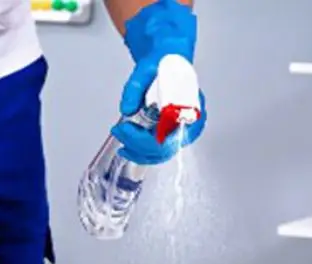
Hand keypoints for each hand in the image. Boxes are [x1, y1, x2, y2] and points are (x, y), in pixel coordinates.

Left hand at [115, 0, 205, 165]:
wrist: (170, 62)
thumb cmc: (165, 64)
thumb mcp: (147, 69)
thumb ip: (136, 87)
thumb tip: (127, 108)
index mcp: (191, 107)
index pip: (170, 135)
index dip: (146, 138)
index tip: (127, 127)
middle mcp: (189, 123)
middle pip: (165, 148)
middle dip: (138, 144)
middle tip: (120, 131)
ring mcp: (180, 130)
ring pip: (161, 153)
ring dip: (138, 151)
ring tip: (121, 137)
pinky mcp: (171, 134)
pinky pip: (159, 150)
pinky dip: (142, 151)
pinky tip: (128, 146)